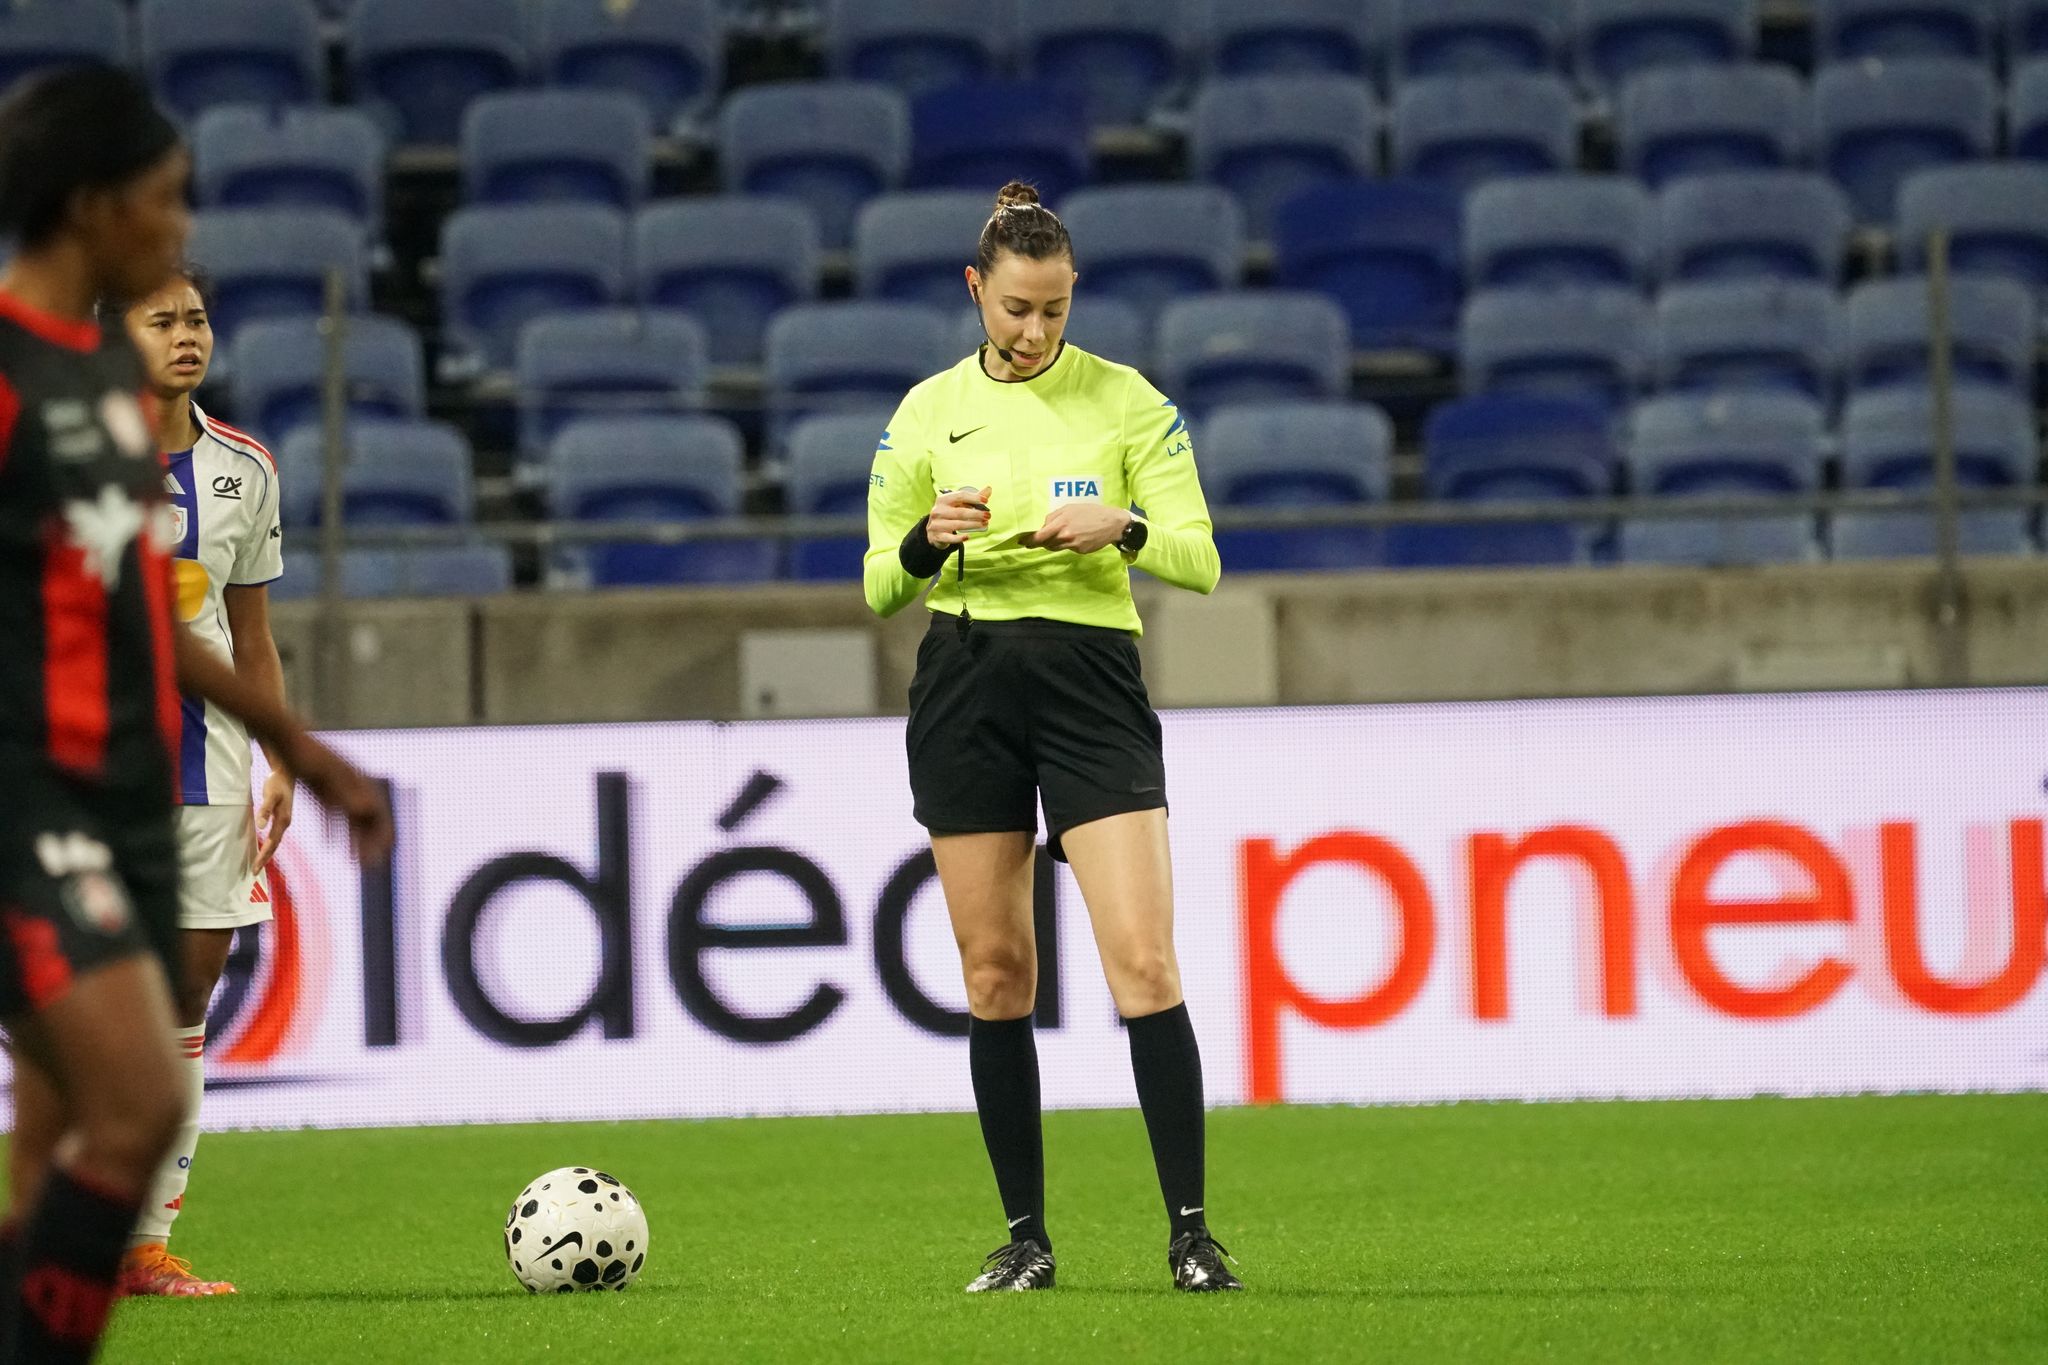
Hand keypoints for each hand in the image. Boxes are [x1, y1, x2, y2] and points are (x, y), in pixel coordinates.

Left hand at [251, 768, 294, 873]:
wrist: (286, 773)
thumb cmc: (277, 783)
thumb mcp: (270, 795)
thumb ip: (265, 810)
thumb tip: (260, 826)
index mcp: (283, 821)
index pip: (272, 844)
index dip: (263, 856)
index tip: (255, 868)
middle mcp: (285, 823)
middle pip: (274, 846)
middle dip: (265, 859)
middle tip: (254, 871)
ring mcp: (283, 821)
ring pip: (275, 841)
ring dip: (267, 853)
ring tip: (259, 863)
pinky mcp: (280, 817)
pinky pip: (274, 835)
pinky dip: (268, 844)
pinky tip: (263, 846)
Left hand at [282, 733, 391, 863]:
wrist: (287, 740)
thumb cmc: (308, 755)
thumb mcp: (326, 775)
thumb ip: (345, 792)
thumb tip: (368, 810)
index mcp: (357, 781)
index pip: (378, 811)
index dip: (384, 831)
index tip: (386, 851)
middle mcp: (352, 787)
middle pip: (366, 819)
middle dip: (370, 842)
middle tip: (371, 864)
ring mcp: (337, 790)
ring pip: (349, 820)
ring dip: (353, 840)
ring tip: (354, 861)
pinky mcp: (322, 792)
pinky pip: (332, 816)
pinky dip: (334, 831)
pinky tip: (330, 845)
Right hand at [926, 487, 991, 547]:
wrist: (933, 531)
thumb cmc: (949, 514)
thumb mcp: (958, 504)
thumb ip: (973, 498)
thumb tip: (989, 489)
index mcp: (943, 500)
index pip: (960, 496)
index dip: (974, 498)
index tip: (985, 501)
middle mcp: (938, 511)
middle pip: (960, 512)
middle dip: (976, 514)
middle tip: (988, 515)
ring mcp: (937, 524)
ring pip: (957, 525)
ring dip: (973, 525)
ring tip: (984, 524)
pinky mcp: (938, 536)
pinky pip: (950, 538)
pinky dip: (959, 538)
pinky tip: (968, 536)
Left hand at [1023, 504, 1129, 554]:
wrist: (1112, 522)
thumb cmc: (1091, 512)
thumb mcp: (1070, 508)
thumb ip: (1054, 516)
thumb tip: (1044, 526)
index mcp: (1061, 523)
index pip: (1040, 536)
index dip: (1029, 541)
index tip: (1022, 542)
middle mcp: (1066, 536)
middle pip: (1046, 544)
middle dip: (1038, 543)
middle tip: (1031, 543)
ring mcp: (1073, 545)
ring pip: (1055, 547)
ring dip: (1052, 543)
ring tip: (1059, 535)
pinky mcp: (1081, 551)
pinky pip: (1068, 548)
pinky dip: (1067, 543)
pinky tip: (1077, 536)